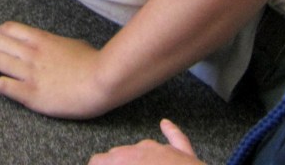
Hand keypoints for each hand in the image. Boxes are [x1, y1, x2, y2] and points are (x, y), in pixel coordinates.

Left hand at [0, 20, 107, 117]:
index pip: (8, 29)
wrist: (100, 80)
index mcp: (40, 39)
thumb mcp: (70, 44)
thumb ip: (55, 45)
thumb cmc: (92, 62)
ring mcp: (29, 73)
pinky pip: (5, 86)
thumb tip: (53, 48)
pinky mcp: (31, 94)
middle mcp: (30, 53)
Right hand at [87, 119, 203, 163]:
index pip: (100, 160)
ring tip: (128, 163)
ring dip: (134, 158)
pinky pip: (175, 139)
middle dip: (113, 163)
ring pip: (143, 148)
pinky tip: (164, 123)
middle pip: (119, 154)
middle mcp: (143, 150)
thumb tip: (100, 163)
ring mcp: (165, 151)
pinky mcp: (184, 155)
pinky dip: (169, 131)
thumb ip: (116, 164)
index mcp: (127, 159)